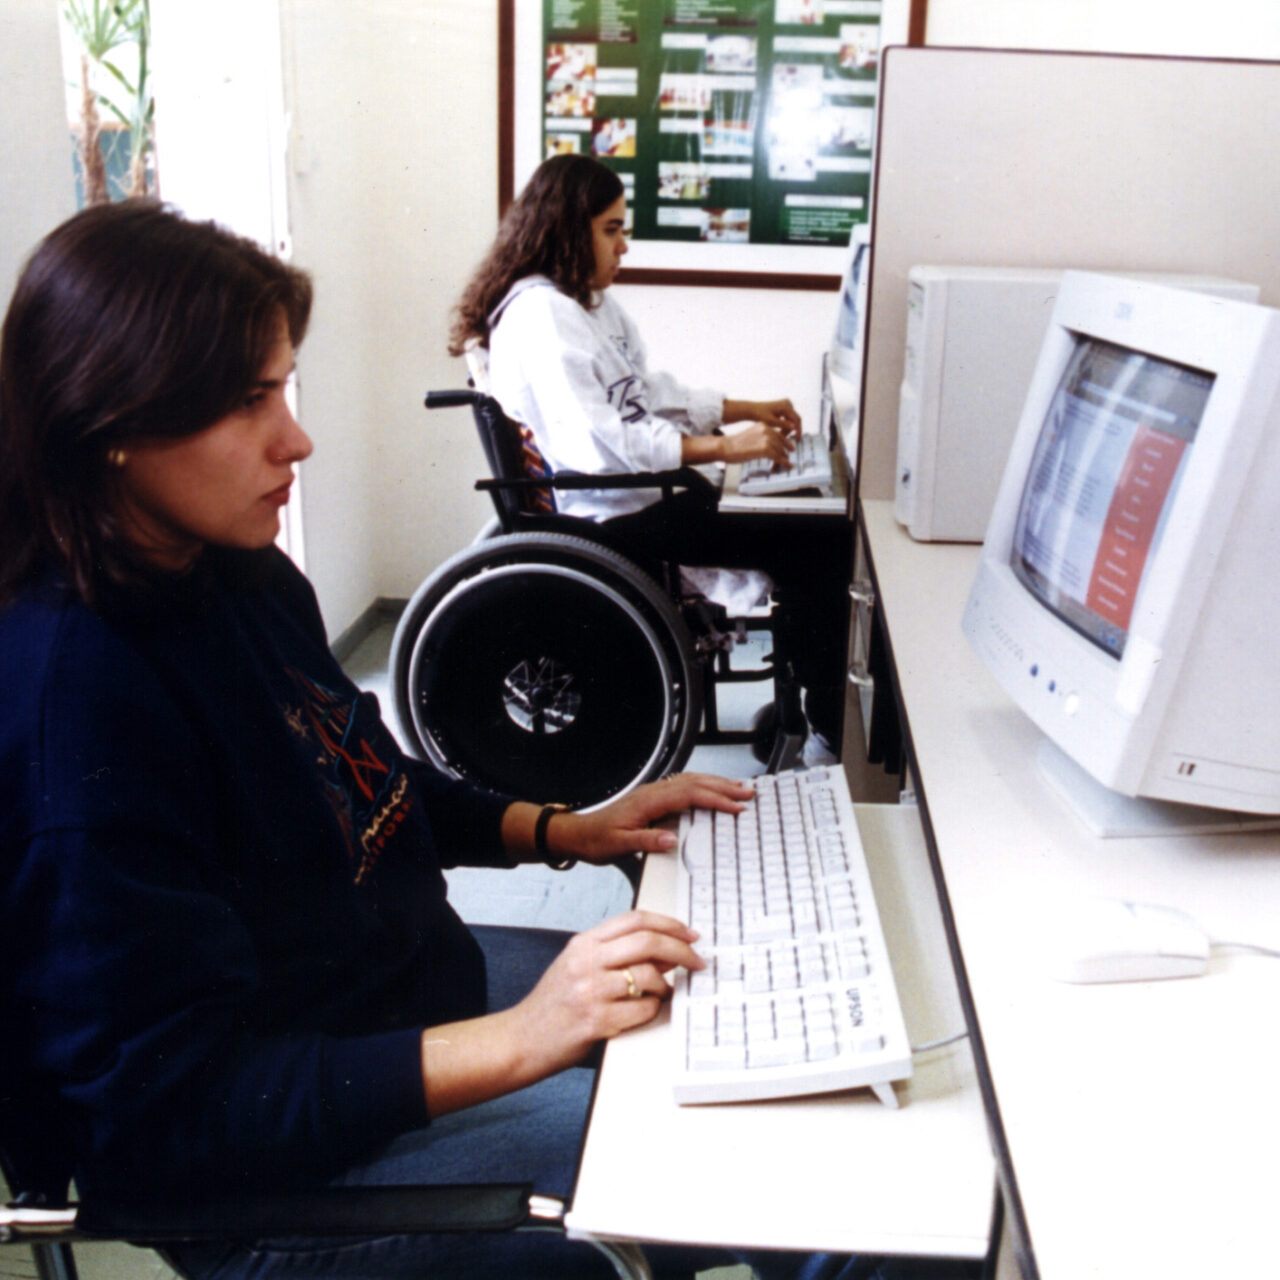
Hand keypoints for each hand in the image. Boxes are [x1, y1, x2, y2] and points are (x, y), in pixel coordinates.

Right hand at [419, 908, 707, 1112]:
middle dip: (681, 951)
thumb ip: (614, 954)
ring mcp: (590, 991)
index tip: (690, 934)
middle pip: (647, 942)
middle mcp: (586, 961)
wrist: (522, 1040)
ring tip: (664, 993)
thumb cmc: (553, 1005)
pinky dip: (653, 1009)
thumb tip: (663, 951)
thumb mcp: (577, 965)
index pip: (635, 919)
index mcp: (583, 943)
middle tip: (697, 961)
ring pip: (649, 976)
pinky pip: (643, 1009)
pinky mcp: (596, 1021)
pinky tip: (646, 1011)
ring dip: (666, 986)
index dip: (669, 923)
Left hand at [560, 772, 752, 862]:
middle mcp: (652, 792)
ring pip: (690, 781)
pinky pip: (683, 786)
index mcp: (648, 801)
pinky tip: (711, 790)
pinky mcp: (652, 798)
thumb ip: (645, 842)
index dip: (715, 799)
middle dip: (723, 786)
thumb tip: (671, 839)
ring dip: (715, 783)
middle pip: (694, 783)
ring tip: (738, 788)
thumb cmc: (596, 840)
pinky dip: (702, 786)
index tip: (735, 806)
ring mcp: (653, 793)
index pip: (689, 795)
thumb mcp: (618, 846)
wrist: (578, 834)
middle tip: (748, 792)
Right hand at [717, 423, 794, 467]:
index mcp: (763, 425)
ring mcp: (766, 439)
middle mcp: (766, 430)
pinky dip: (784, 462)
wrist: (727, 447)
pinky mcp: (765, 449)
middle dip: (785, 451)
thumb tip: (771, 446)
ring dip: (784, 458)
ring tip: (786, 463)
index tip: (790, 448)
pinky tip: (788, 465)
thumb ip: (762, 438)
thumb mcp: (752, 435)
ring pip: (781, 450)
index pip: (779, 434)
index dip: (785, 442)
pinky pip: (779, 457)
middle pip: (781, 442)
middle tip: (788, 457)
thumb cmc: (735, 444)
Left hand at [722, 397, 802, 436]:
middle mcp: (788, 403)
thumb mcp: (771, 422)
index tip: (797, 439)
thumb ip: (783, 424)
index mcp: (786, 406)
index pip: (796, 419)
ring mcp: (786, 404)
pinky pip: (788, 418)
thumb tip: (794, 427)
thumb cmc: (759, 415)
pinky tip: (780, 432)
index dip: (798, 430)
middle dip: (792, 430)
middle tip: (790, 439)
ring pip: (791, 420)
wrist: (752, 410)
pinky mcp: (784, 407)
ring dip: (788, 428)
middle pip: (794, 419)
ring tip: (781, 436)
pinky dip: (785, 425)